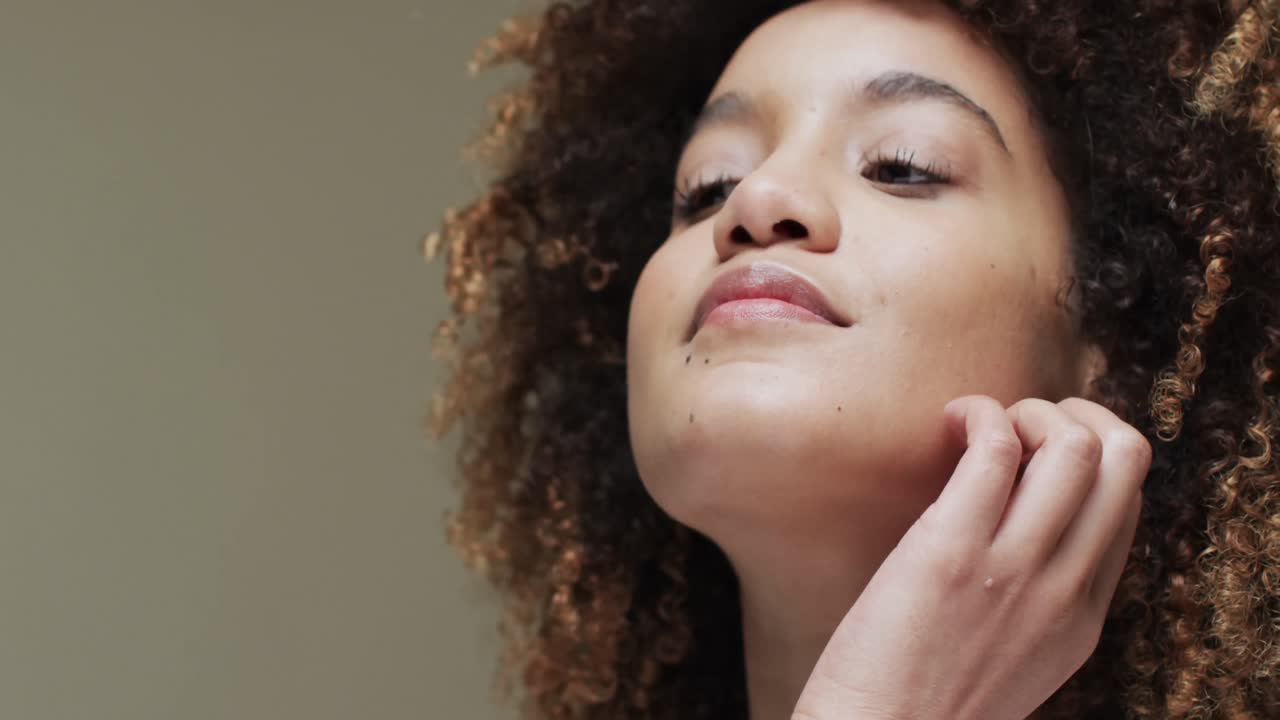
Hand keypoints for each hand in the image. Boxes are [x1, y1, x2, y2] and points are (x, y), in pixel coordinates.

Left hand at [792, 395, 1150, 719]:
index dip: (1091, 456)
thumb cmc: (924, 697)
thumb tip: (1025, 522)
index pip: (1126, 504)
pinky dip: (981, 414)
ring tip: (982, 424)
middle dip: (1080, 416)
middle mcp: (1064, 588)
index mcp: (1084, 616)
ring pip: (1076, 447)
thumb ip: (1040, 598)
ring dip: (1032, 411)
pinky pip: (995, 449)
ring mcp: (1014, 569)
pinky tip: (951, 422)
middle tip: (1023, 423)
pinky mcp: (951, 551)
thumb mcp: (1017, 656)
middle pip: (1125, 462)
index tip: (1038, 451)